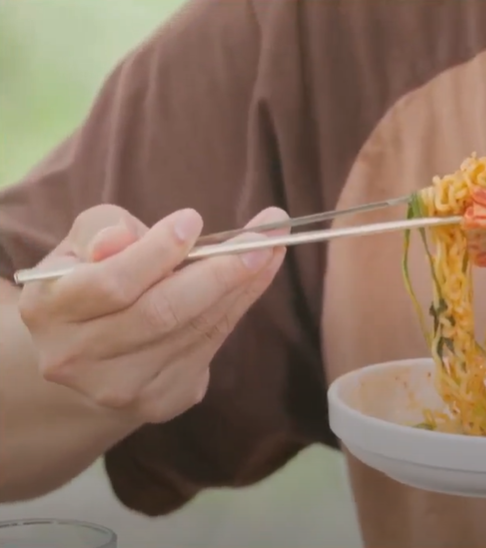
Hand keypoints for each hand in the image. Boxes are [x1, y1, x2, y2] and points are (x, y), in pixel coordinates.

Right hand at [17, 204, 288, 423]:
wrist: (88, 353)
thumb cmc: (92, 279)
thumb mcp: (83, 243)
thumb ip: (102, 231)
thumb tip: (125, 237)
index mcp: (49, 309)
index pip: (110, 283)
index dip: (156, 252)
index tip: (193, 219)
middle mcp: (77, 357)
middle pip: (162, 313)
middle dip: (219, 271)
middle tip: (262, 238)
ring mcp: (120, 387)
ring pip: (195, 330)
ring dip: (242, 286)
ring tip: (272, 248)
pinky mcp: (159, 401)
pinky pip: (209, 347)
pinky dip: (238, 307)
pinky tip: (258, 277)